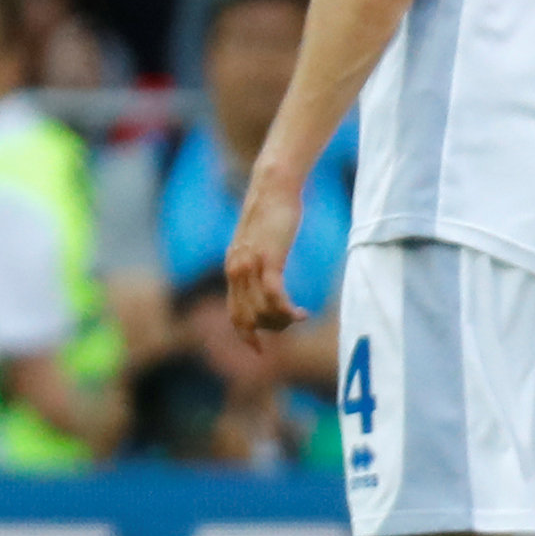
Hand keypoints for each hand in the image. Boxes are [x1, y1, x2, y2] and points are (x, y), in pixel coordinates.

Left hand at [227, 181, 303, 336]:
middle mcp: (236, 271)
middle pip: (248, 319)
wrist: (273, 186)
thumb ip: (258, 260)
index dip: (246, 336)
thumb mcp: (261, 241)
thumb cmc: (272, 210)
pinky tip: (301, 313)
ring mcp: (250, 266)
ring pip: (262, 313)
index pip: (234, 314)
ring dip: (282, 321)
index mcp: (233, 268)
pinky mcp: (268, 260)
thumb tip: (265, 274)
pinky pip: (275, 298)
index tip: (259, 350)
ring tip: (299, 315)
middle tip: (291, 321)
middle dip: (271, 330)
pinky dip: (288, 311)